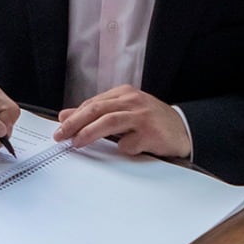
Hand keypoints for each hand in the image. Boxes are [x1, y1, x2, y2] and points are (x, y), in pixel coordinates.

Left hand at [54, 84, 191, 158]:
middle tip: (61, 135)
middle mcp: (133, 101)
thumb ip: (96, 113)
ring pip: (109, 122)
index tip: (59, 128)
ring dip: (89, 133)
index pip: (93, 103)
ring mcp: (143, 116)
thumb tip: (64, 116)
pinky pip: (129, 142)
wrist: (184, 129)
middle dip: (75, 123)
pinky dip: (122, 147)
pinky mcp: (152, 133)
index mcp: (124, 94)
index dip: (74, 116)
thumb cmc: (151, 121)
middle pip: (97, 110)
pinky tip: (124, 149)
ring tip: (77, 143)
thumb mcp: (123, 112)